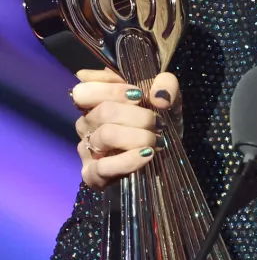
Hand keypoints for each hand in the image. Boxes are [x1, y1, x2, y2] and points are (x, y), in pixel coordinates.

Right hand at [71, 67, 181, 188]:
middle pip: (104, 111)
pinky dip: (128, 160)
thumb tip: (158, 96)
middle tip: (158, 124)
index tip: (139, 94)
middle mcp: (87, 123)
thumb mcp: (168, 99)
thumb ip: (166, 85)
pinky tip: (146, 155)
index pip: (84, 88)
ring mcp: (86, 149)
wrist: (166, 159)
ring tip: (157, 142)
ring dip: (139, 137)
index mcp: (97, 101)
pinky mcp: (92, 175)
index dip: (111, 88)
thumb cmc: (159, 124)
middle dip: (138, 116)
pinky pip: (103, 167)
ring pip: (106, 135)